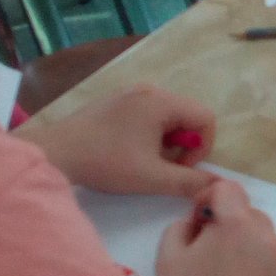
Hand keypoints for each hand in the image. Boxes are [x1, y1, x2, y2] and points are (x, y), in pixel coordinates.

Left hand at [27, 84, 215, 196]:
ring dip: (165, 142)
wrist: (56, 153)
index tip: (180, 168)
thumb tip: (219, 186)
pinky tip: (127, 152)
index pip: (205, 118)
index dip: (202, 147)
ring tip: (143, 162)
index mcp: (161, 101)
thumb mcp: (152, 178)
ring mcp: (129, 93)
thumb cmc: (106, 162)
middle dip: (182, 146)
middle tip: (161, 168)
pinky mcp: (114, 102)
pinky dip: (148, 135)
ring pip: (166, 117)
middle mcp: (148, 90)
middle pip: (186, 116)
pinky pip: (146, 115)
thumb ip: (190, 182)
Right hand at [157, 174, 275, 275]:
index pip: (228, 189)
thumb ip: (181, 226)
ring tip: (222, 271)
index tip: (196, 219)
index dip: (208, 197)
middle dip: (227, 220)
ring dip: (243, 242)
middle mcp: (266, 239)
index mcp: (237, 225)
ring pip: (262, 237)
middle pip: (248, 212)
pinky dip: (255, 264)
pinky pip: (270, 261)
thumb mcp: (168, 257)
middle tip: (206, 248)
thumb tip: (198, 222)